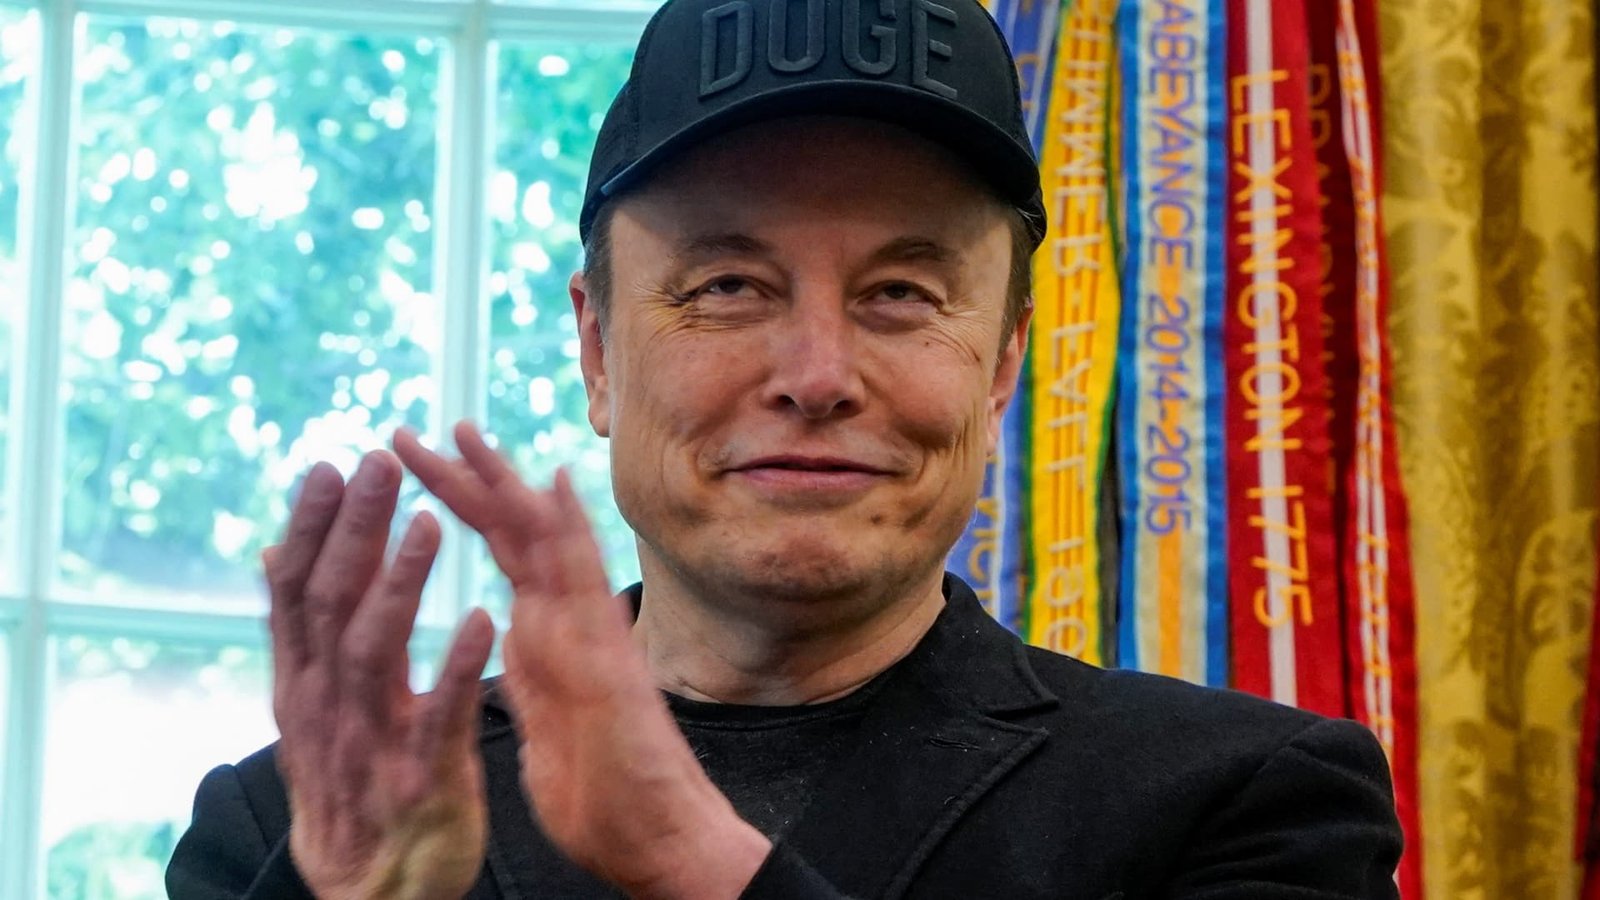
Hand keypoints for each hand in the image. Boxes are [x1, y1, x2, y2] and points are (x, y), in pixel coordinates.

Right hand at [266, 451, 495, 899]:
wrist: (367, 890)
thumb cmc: (349, 782)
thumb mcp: (311, 707)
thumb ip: (301, 632)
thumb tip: (276, 553)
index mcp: (308, 682)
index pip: (302, 590)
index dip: (314, 528)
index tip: (331, 466)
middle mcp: (329, 705)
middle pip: (333, 603)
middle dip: (355, 531)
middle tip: (377, 464)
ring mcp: (372, 740)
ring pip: (377, 650)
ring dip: (400, 583)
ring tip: (429, 523)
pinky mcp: (422, 777)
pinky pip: (438, 717)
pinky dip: (456, 667)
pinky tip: (482, 619)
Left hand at [396, 423, 771, 899]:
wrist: (662, 842)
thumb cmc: (608, 799)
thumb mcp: (544, 730)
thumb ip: (531, 681)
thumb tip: (511, 643)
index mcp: (547, 641)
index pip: (499, 556)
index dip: (458, 509)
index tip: (415, 468)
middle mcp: (570, 625)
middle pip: (513, 533)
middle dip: (463, 480)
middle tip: (412, 431)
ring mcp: (592, 637)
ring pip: (546, 541)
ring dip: (503, 484)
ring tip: (462, 432)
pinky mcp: (607, 661)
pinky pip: (585, 586)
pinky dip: (569, 531)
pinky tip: (553, 484)